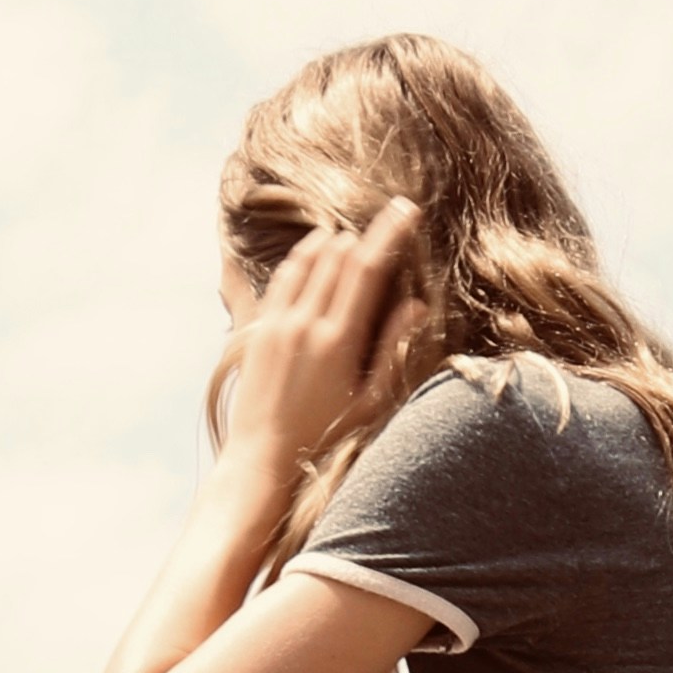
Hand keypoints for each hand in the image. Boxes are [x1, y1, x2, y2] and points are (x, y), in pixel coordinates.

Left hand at [218, 199, 435, 504]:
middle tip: (385, 223)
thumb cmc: (325, 441)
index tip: (406, 209)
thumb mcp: (370, 403)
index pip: (367, 268)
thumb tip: (415, 305)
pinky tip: (312, 258)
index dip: (389, 233)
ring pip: (306, 260)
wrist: (262, 462)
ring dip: (331, 243)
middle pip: (337, 256)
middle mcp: (303, 325)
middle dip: (364, 236)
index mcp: (338, 340)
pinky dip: (300, 261)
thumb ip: (393, 350)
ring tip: (350, 238)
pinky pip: (280, 279)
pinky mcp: (257, 332)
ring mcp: (275, 326)